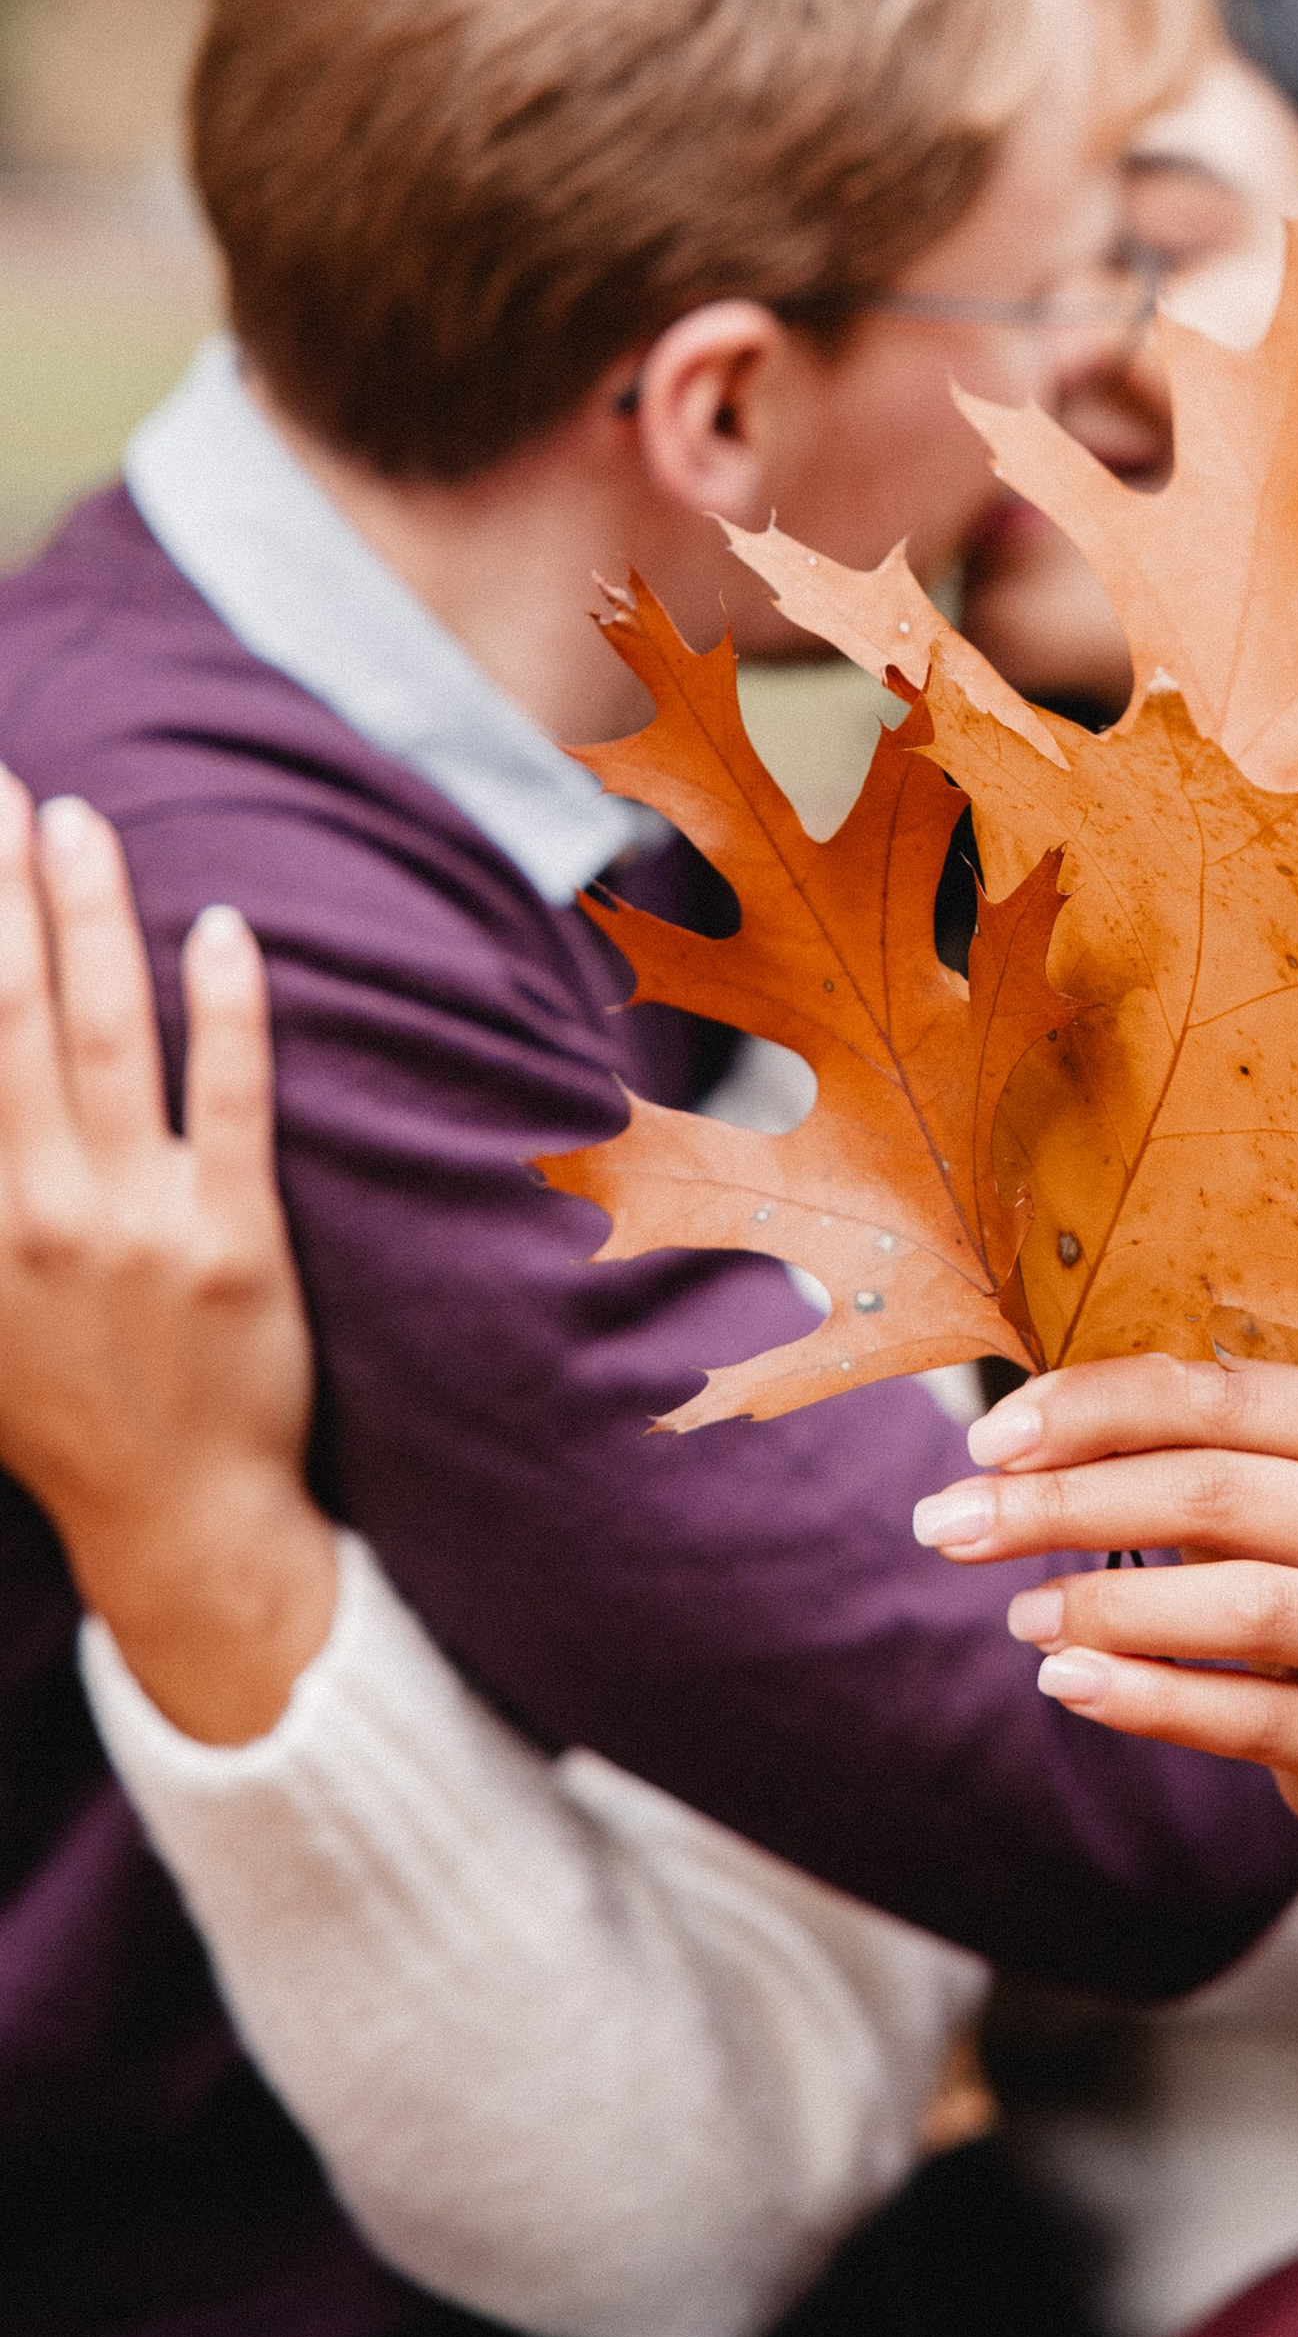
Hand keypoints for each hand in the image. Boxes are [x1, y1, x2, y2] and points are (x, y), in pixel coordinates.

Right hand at [0, 771, 336, 1740]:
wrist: (176, 1516)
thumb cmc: (59, 1406)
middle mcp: (33, 1208)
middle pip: (6, 1016)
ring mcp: (136, 1218)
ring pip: (110, 1036)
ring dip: (91, 918)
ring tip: (81, 820)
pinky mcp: (234, 1235)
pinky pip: (234, 1098)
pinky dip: (227, 1009)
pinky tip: (221, 926)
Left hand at [913, 1354, 1297, 1842]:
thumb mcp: (1291, 1482)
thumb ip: (1190, 1445)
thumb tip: (1021, 1434)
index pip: (1225, 1395)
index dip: (1098, 1407)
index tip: (987, 1438)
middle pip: (1221, 1493)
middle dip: (1067, 1503)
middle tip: (952, 1521)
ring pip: (1244, 1605)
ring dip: (1108, 1601)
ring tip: (1019, 1612)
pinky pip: (1249, 1717)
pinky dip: (1147, 1695)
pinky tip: (1067, 1680)